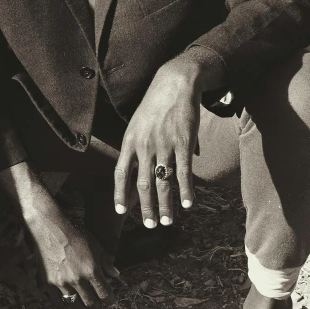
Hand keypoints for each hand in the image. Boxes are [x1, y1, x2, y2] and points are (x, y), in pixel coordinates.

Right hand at [27, 205, 119, 308]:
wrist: (50, 227)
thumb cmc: (75, 233)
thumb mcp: (95, 245)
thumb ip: (106, 262)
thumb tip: (115, 274)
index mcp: (91, 270)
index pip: (105, 294)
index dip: (110, 300)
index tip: (110, 300)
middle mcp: (77, 279)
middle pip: (91, 304)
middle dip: (97, 306)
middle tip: (97, 303)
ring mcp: (62, 283)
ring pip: (75, 306)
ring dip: (82, 306)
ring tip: (83, 302)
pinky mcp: (49, 283)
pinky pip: (58, 303)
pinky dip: (64, 305)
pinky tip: (68, 300)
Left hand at [114, 57, 204, 227]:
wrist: (174, 83)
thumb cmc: (156, 104)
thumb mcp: (139, 122)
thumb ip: (141, 146)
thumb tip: (152, 168)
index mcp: (130, 140)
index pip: (121, 173)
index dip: (120, 193)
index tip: (121, 211)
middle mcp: (144, 145)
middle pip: (143, 184)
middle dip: (145, 207)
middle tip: (150, 225)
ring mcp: (164, 145)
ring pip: (163, 182)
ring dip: (165, 205)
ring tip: (168, 221)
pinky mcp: (184, 143)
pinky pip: (184, 172)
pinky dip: (186, 191)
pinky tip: (189, 204)